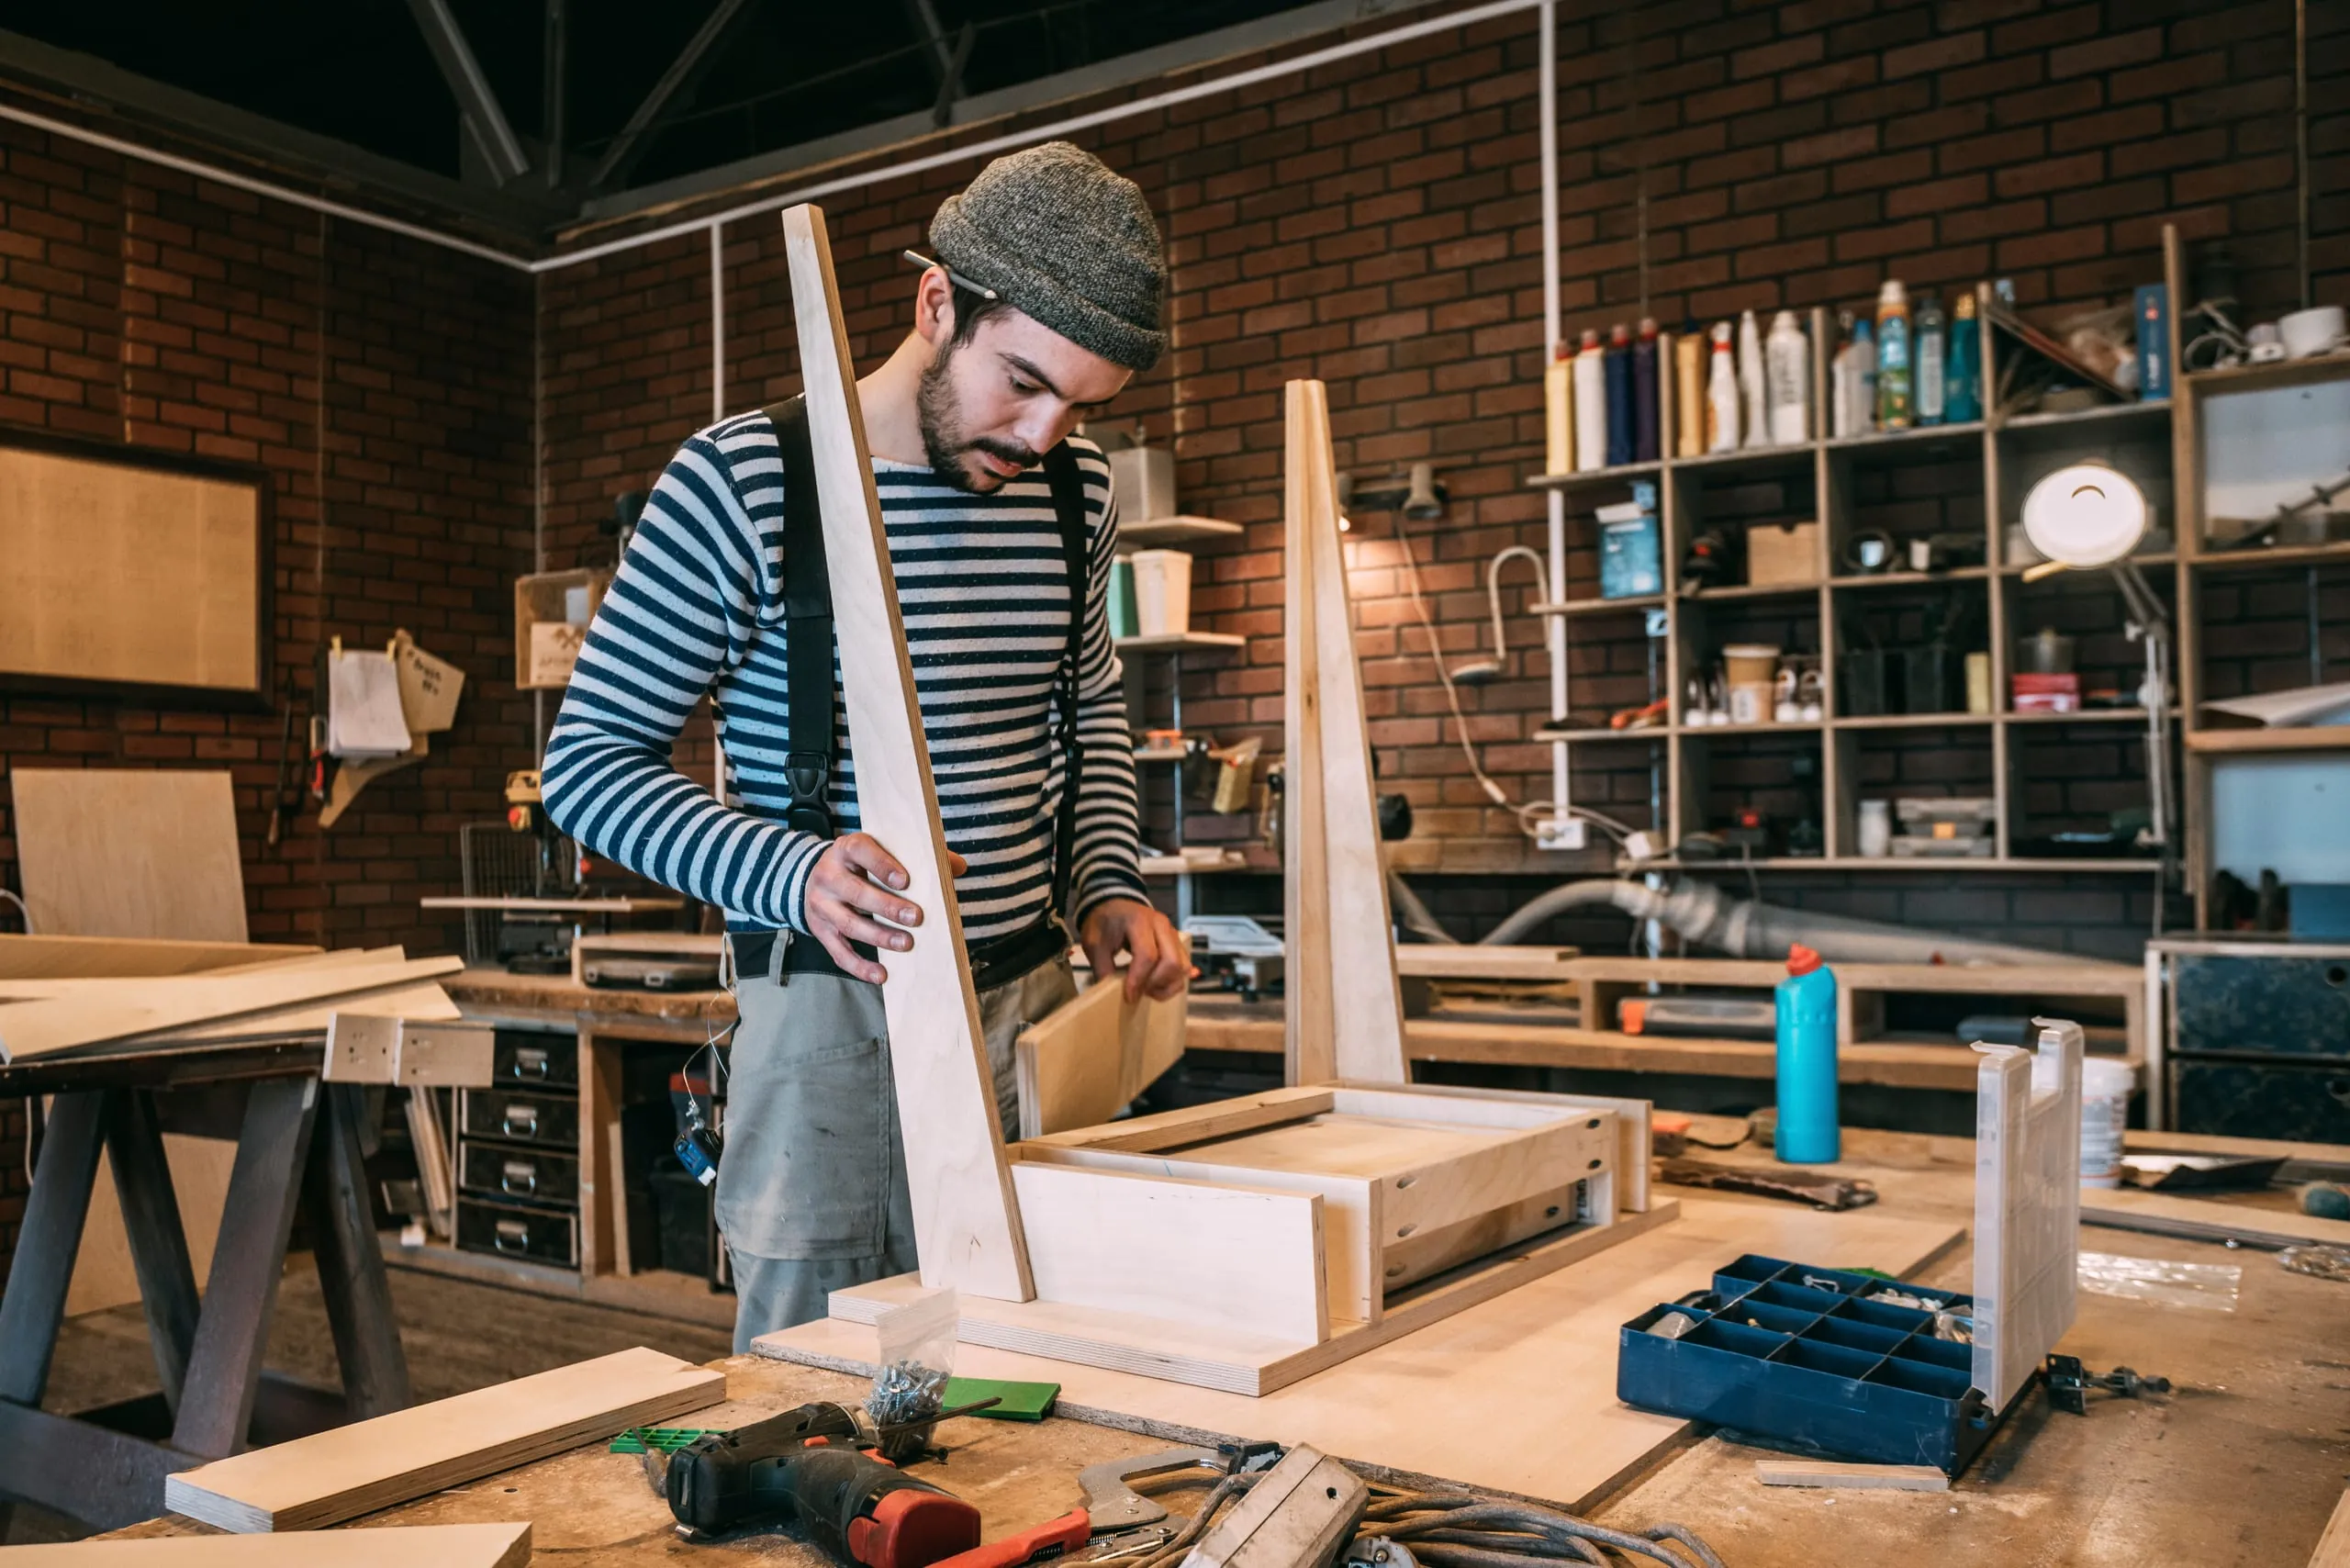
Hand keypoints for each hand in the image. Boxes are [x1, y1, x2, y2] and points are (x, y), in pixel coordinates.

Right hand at [803, 833, 966, 983]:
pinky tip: (881, 974)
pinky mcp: (819, 930)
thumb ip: (918, 856)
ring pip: (849, 924)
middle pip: (857, 892)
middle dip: (888, 907)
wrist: (814, 876)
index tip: (906, 881)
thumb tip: (958, 867)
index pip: (861, 851)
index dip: (883, 866)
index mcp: (846, 849)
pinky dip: (860, 966)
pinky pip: (839, 951)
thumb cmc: (860, 864)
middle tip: (917, 918)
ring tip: (906, 944)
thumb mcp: (880, 850)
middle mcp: (828, 875)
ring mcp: (821, 904)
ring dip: (879, 937)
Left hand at [1079, 897, 1189, 1001]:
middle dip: (1156, 983)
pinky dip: (1174, 981)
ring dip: (1167, 984)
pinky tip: (1157, 985)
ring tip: (1148, 989)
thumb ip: (1103, 969)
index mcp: (1138, 921)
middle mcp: (1161, 926)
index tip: (1129, 996)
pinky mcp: (1177, 942)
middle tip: (1139, 992)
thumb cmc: (1104, 923)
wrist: (1115, 904)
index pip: (1147, 955)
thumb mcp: (1095, 944)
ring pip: (1183, 966)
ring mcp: (1173, 933)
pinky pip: (1184, 966)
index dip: (1139, 979)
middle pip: (1172, 962)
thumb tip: (1112, 994)